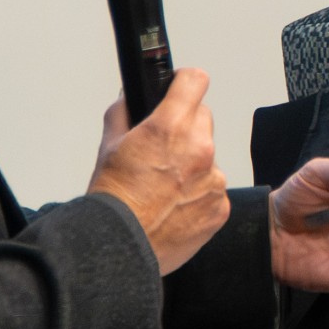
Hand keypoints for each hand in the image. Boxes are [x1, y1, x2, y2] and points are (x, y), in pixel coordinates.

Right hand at [87, 69, 230, 276]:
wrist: (120, 248)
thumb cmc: (113, 201)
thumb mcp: (108, 146)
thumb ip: (123, 114)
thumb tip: (131, 99)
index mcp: (170, 127)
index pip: (195, 80)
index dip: (184, 83)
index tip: (180, 89)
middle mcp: (199, 149)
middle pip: (203, 118)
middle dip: (185, 126)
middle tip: (163, 150)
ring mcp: (214, 179)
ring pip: (209, 156)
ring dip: (193, 164)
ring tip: (165, 186)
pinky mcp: (221, 207)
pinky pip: (214, 189)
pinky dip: (199, 194)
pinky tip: (175, 206)